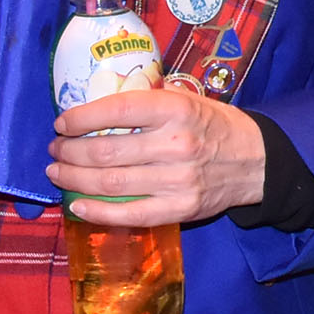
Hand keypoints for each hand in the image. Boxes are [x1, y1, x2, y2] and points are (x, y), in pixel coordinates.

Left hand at [50, 88, 269, 223]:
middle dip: (69, 152)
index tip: (62, 123)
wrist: (256, 162)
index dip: (81, 118)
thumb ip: (148, 101)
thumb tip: (97, 103)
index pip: (118, 111)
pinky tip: (77, 205)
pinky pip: (130, 214)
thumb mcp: (189, 99)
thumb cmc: (214, 125)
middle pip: (105, 151)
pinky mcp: (180, 209)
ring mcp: (178, 180)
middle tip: (56, 150)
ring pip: (111, 183)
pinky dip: (97, 212)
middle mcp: (176, 144)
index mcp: (177, 110)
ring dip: (74, 179)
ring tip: (58, 172)